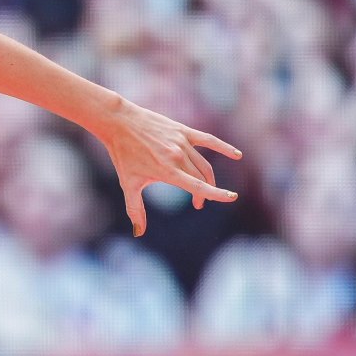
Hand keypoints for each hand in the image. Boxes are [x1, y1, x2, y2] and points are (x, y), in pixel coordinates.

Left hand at [91, 97, 242, 235]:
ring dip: (209, 179)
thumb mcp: (128, 184)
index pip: (198, 186)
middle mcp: (178, 157)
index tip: (231, 198)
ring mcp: (182, 143)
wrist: (119, 123)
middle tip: (197, 204)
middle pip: (202, 178)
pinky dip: (224, 148)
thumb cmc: (122, 155)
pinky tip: (237, 155)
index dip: (216, 193)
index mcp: (167, 171)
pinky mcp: (183, 131)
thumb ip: (136, 210)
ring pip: (204, 164)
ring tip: (205, 190)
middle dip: (204, 193)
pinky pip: (208, 140)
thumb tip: (139, 233)